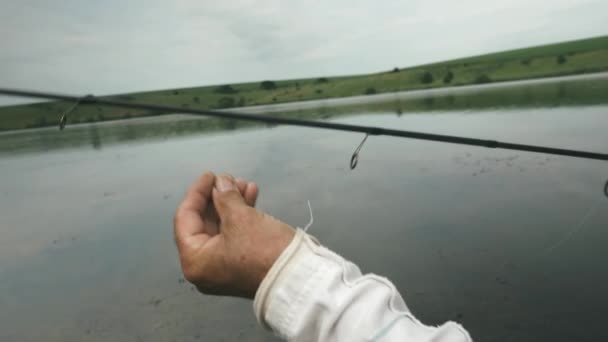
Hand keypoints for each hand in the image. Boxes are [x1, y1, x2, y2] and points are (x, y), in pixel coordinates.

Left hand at [174, 172, 295, 297]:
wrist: (297, 277)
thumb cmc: (262, 249)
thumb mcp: (240, 218)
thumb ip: (225, 196)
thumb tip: (220, 182)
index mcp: (194, 260)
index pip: (185, 219)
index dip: (197, 192)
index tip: (211, 174)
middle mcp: (204, 267)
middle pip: (204, 223)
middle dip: (219, 197)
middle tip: (232, 179)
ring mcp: (223, 268)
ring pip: (222, 227)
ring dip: (233, 203)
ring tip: (246, 184)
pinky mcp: (241, 265)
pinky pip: (234, 235)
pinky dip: (241, 216)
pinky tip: (252, 196)